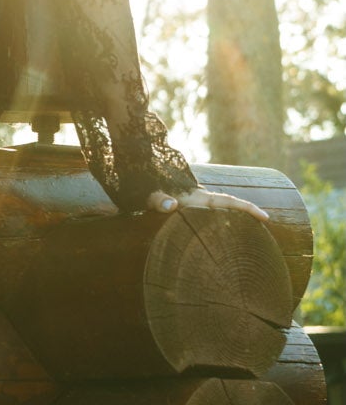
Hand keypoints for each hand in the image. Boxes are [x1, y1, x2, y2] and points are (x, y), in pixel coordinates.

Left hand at [146, 186, 271, 223]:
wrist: (139, 172)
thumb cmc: (144, 188)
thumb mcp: (150, 195)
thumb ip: (159, 200)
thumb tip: (171, 205)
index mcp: (196, 197)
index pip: (228, 201)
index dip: (247, 208)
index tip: (265, 217)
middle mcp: (199, 197)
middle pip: (230, 204)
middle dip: (248, 212)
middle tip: (265, 225)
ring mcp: (195, 199)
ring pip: (220, 208)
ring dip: (234, 216)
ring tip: (248, 233)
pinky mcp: (188, 203)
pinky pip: (209, 211)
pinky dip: (219, 218)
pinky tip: (221, 230)